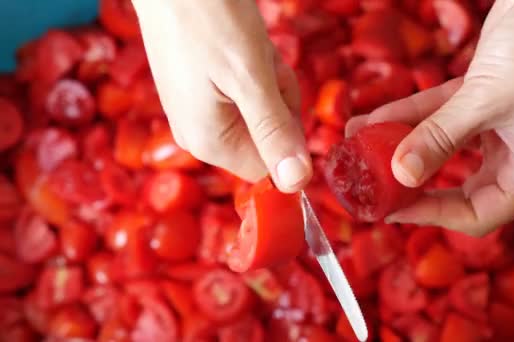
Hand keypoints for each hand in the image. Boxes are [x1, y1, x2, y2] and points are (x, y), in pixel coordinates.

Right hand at [132, 0, 311, 192]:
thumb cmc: (207, 17)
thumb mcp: (250, 77)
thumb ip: (274, 132)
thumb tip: (297, 183)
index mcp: (209, 142)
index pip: (269, 168)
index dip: (287, 134)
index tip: (276, 91)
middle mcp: (200, 135)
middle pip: (267, 137)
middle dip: (277, 98)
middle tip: (260, 61)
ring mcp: (198, 112)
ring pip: (261, 111)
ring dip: (268, 78)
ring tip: (247, 47)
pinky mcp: (200, 90)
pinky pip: (245, 91)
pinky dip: (254, 68)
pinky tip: (239, 43)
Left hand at [346, 0, 513, 235]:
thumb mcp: (485, 101)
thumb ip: (440, 138)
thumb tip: (400, 174)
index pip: (477, 215)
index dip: (432, 215)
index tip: (391, 208)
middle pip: (456, 187)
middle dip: (411, 185)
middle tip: (372, 185)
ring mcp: (497, 127)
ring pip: (442, 146)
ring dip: (401, 144)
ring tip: (357, 145)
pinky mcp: (482, 98)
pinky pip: (440, 114)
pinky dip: (409, 115)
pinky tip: (372, 117)